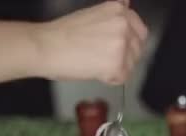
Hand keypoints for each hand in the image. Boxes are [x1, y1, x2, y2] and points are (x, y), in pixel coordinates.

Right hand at [33, 1, 147, 84]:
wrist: (46, 46)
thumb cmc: (62, 33)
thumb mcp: (93, 13)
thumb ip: (113, 15)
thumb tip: (127, 3)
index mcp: (119, 10)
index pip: (140, 30)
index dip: (128, 43)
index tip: (114, 47)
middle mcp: (124, 24)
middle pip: (138, 49)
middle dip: (124, 56)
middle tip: (101, 57)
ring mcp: (122, 44)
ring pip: (131, 65)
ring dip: (116, 67)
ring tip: (94, 62)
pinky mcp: (117, 64)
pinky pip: (122, 78)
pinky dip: (109, 79)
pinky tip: (94, 70)